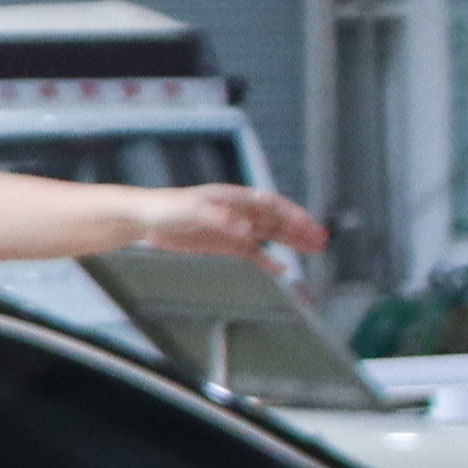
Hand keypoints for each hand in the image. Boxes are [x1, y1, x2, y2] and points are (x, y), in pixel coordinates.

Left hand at [132, 182, 330, 262]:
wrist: (145, 219)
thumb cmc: (167, 207)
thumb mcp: (193, 211)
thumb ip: (222, 219)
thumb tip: (248, 230)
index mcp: (235, 198)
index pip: (272, 205)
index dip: (293, 215)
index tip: (310, 226)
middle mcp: (239, 211)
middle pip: (277, 220)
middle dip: (300, 230)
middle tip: (322, 241)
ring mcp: (233, 227)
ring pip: (270, 234)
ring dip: (291, 242)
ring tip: (314, 250)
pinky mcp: (224, 243)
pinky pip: (252, 251)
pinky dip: (267, 259)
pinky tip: (281, 269)